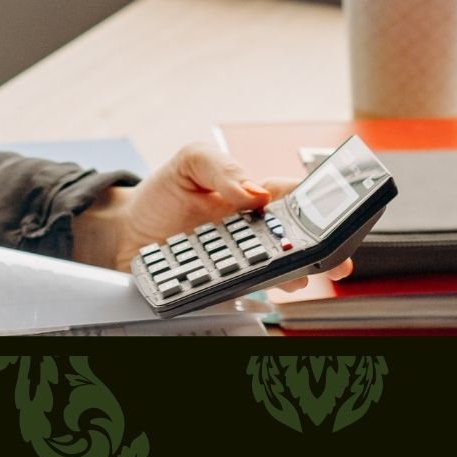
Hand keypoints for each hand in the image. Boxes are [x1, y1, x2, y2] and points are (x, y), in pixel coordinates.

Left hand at [70, 141, 353, 293]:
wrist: (127, 231)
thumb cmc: (163, 194)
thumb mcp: (189, 162)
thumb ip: (220, 166)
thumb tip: (252, 189)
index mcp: (254, 196)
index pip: (296, 199)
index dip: (319, 207)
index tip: (330, 215)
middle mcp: (253, 233)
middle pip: (299, 244)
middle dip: (320, 252)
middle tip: (326, 258)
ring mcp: (241, 263)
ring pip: (279, 274)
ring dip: (289, 275)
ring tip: (290, 274)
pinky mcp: (223, 288)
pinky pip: (245, 294)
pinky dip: (250, 293)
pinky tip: (248, 287)